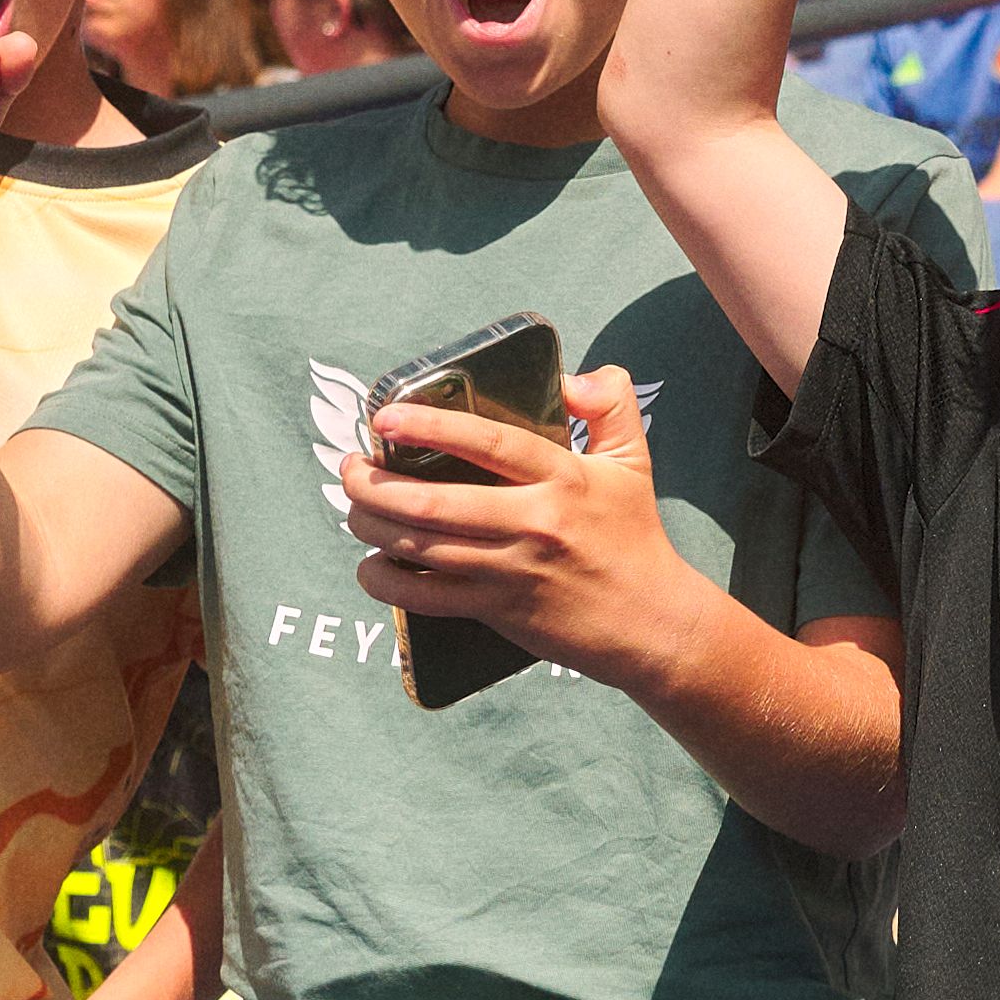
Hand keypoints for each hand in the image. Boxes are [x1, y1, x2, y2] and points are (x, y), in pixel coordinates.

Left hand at [344, 366, 697, 691]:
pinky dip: (385, 582)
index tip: (385, 417)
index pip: (489, 443)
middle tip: (349, 468)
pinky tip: (370, 567)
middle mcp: (534, 523)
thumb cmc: (635, 538)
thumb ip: (609, 405)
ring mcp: (513, 571)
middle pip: (434, 502)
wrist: (651, 623)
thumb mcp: (633, 461)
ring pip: (420, 548)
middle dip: (373, 484)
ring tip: (353, 508)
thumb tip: (570, 377)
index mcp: (564, 478)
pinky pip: (425, 598)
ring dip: (370, 526)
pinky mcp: (498, 611)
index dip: (431, 427)